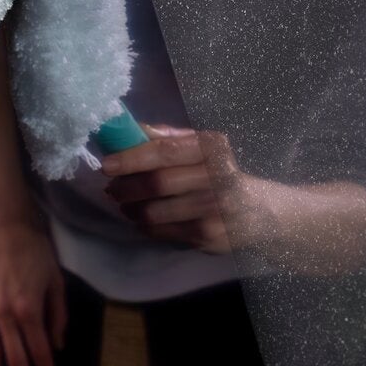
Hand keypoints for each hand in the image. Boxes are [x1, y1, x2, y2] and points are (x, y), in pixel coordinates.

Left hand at [101, 125, 237, 252]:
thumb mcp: (200, 148)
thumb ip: (166, 138)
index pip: (166, 151)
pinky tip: (142, 220)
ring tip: (124, 205)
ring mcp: (215, 209)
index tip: (106, 165)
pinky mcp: (209, 236)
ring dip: (132, 209)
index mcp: (212, 148)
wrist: (259, 213)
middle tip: (111, 190)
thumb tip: (128, 129)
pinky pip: (164, 232)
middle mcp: (218, 177)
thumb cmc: (218, 173)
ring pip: (157, 211)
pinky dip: (145, 226)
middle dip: (127, 187)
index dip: (132, 158)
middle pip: (159, 183)